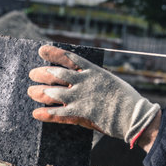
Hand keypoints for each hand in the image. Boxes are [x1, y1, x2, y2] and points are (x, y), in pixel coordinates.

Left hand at [28, 45, 160, 146]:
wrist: (134, 115)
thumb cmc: (126, 99)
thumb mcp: (111, 82)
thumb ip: (96, 81)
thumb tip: (84, 80)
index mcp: (93, 71)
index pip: (69, 58)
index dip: (53, 53)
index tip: (41, 50)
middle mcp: (84, 81)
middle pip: (56, 74)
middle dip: (41, 73)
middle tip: (32, 74)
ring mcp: (80, 96)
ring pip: (53, 92)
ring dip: (40, 92)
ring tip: (31, 92)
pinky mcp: (80, 112)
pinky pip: (58, 112)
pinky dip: (46, 113)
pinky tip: (36, 113)